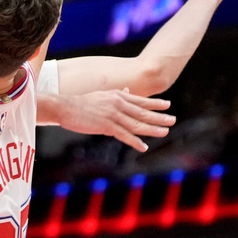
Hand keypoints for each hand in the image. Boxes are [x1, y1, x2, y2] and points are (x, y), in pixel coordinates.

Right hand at [55, 88, 174, 152]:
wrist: (65, 107)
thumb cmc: (82, 103)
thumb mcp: (102, 96)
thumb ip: (116, 95)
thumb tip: (126, 91)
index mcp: (117, 96)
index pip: (141, 100)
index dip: (155, 103)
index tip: (168, 105)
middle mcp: (118, 104)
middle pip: (143, 112)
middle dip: (159, 117)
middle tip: (173, 120)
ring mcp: (113, 115)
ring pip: (137, 124)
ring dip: (152, 129)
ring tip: (164, 132)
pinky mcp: (106, 126)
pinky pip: (124, 135)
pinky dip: (135, 142)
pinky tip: (143, 147)